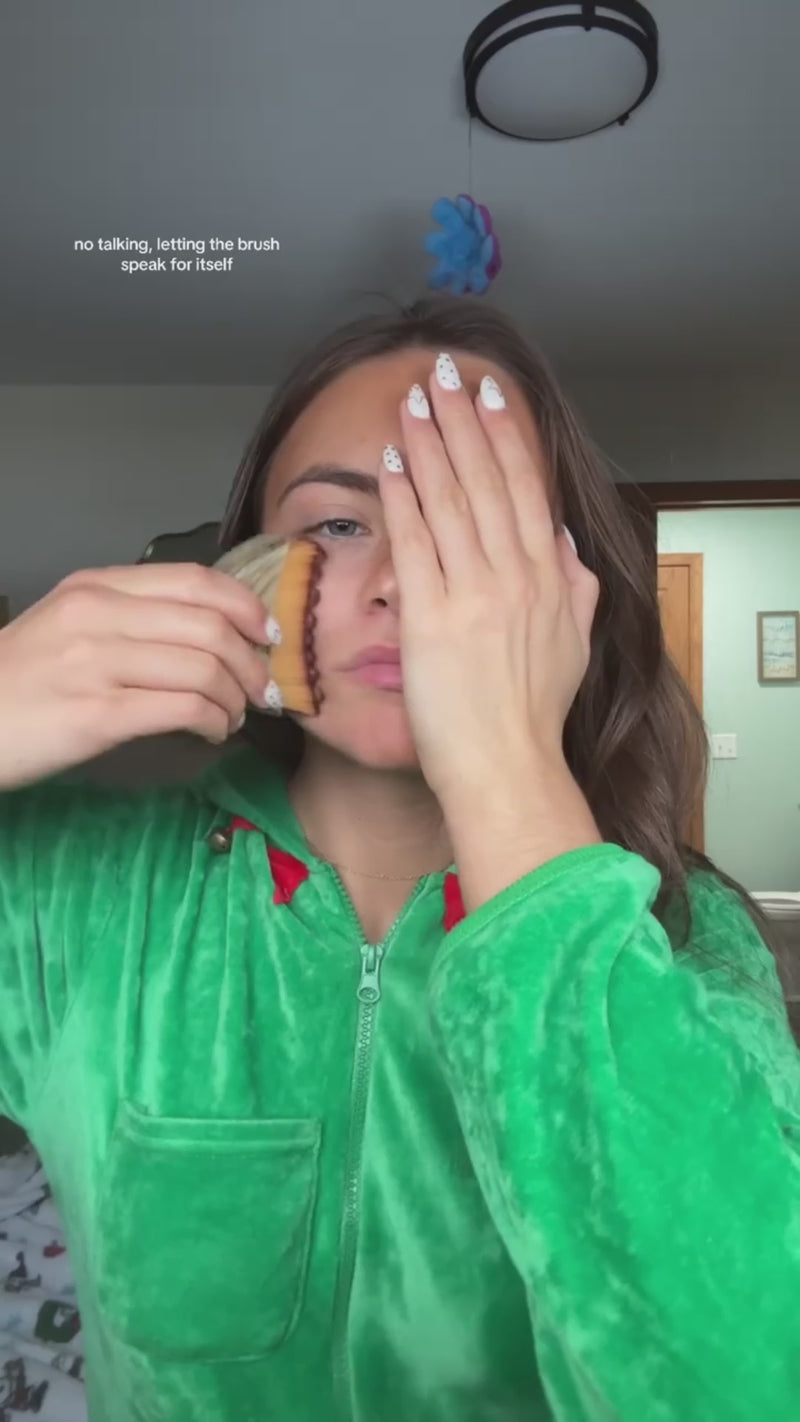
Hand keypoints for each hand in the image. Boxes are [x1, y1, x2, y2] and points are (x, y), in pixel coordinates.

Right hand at [0, 563, 276, 790]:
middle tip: (260, 689)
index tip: (267, 634)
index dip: (246, 606)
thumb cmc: (20, 682)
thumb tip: (209, 633)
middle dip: (252, 662)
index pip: (196, 581)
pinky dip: (214, 722)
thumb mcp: (68, 624)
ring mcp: (97, 664)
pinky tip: (212, 732)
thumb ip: (130, 617)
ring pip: (205, 668)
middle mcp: (99, 615)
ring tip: (234, 716)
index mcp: (97, 586)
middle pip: (211, 626)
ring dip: (236, 698)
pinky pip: (184, 708)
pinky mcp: (97, 715)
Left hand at [378, 355, 600, 806]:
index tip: (487, 394)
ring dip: (428, 444)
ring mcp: (474, 595)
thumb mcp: (575, 646)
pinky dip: (403, 497)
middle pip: (486, 480)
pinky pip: (416, 543)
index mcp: (550, 578)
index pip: (525, 488)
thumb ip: (576, 588)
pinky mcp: (432, 619)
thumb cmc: (535, 717)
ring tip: (412, 401)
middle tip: (441, 373)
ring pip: (449, 501)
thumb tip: (565, 544)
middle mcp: (516, 576)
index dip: (503, 435)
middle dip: (461, 420)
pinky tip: (391, 460)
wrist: (507, 768)